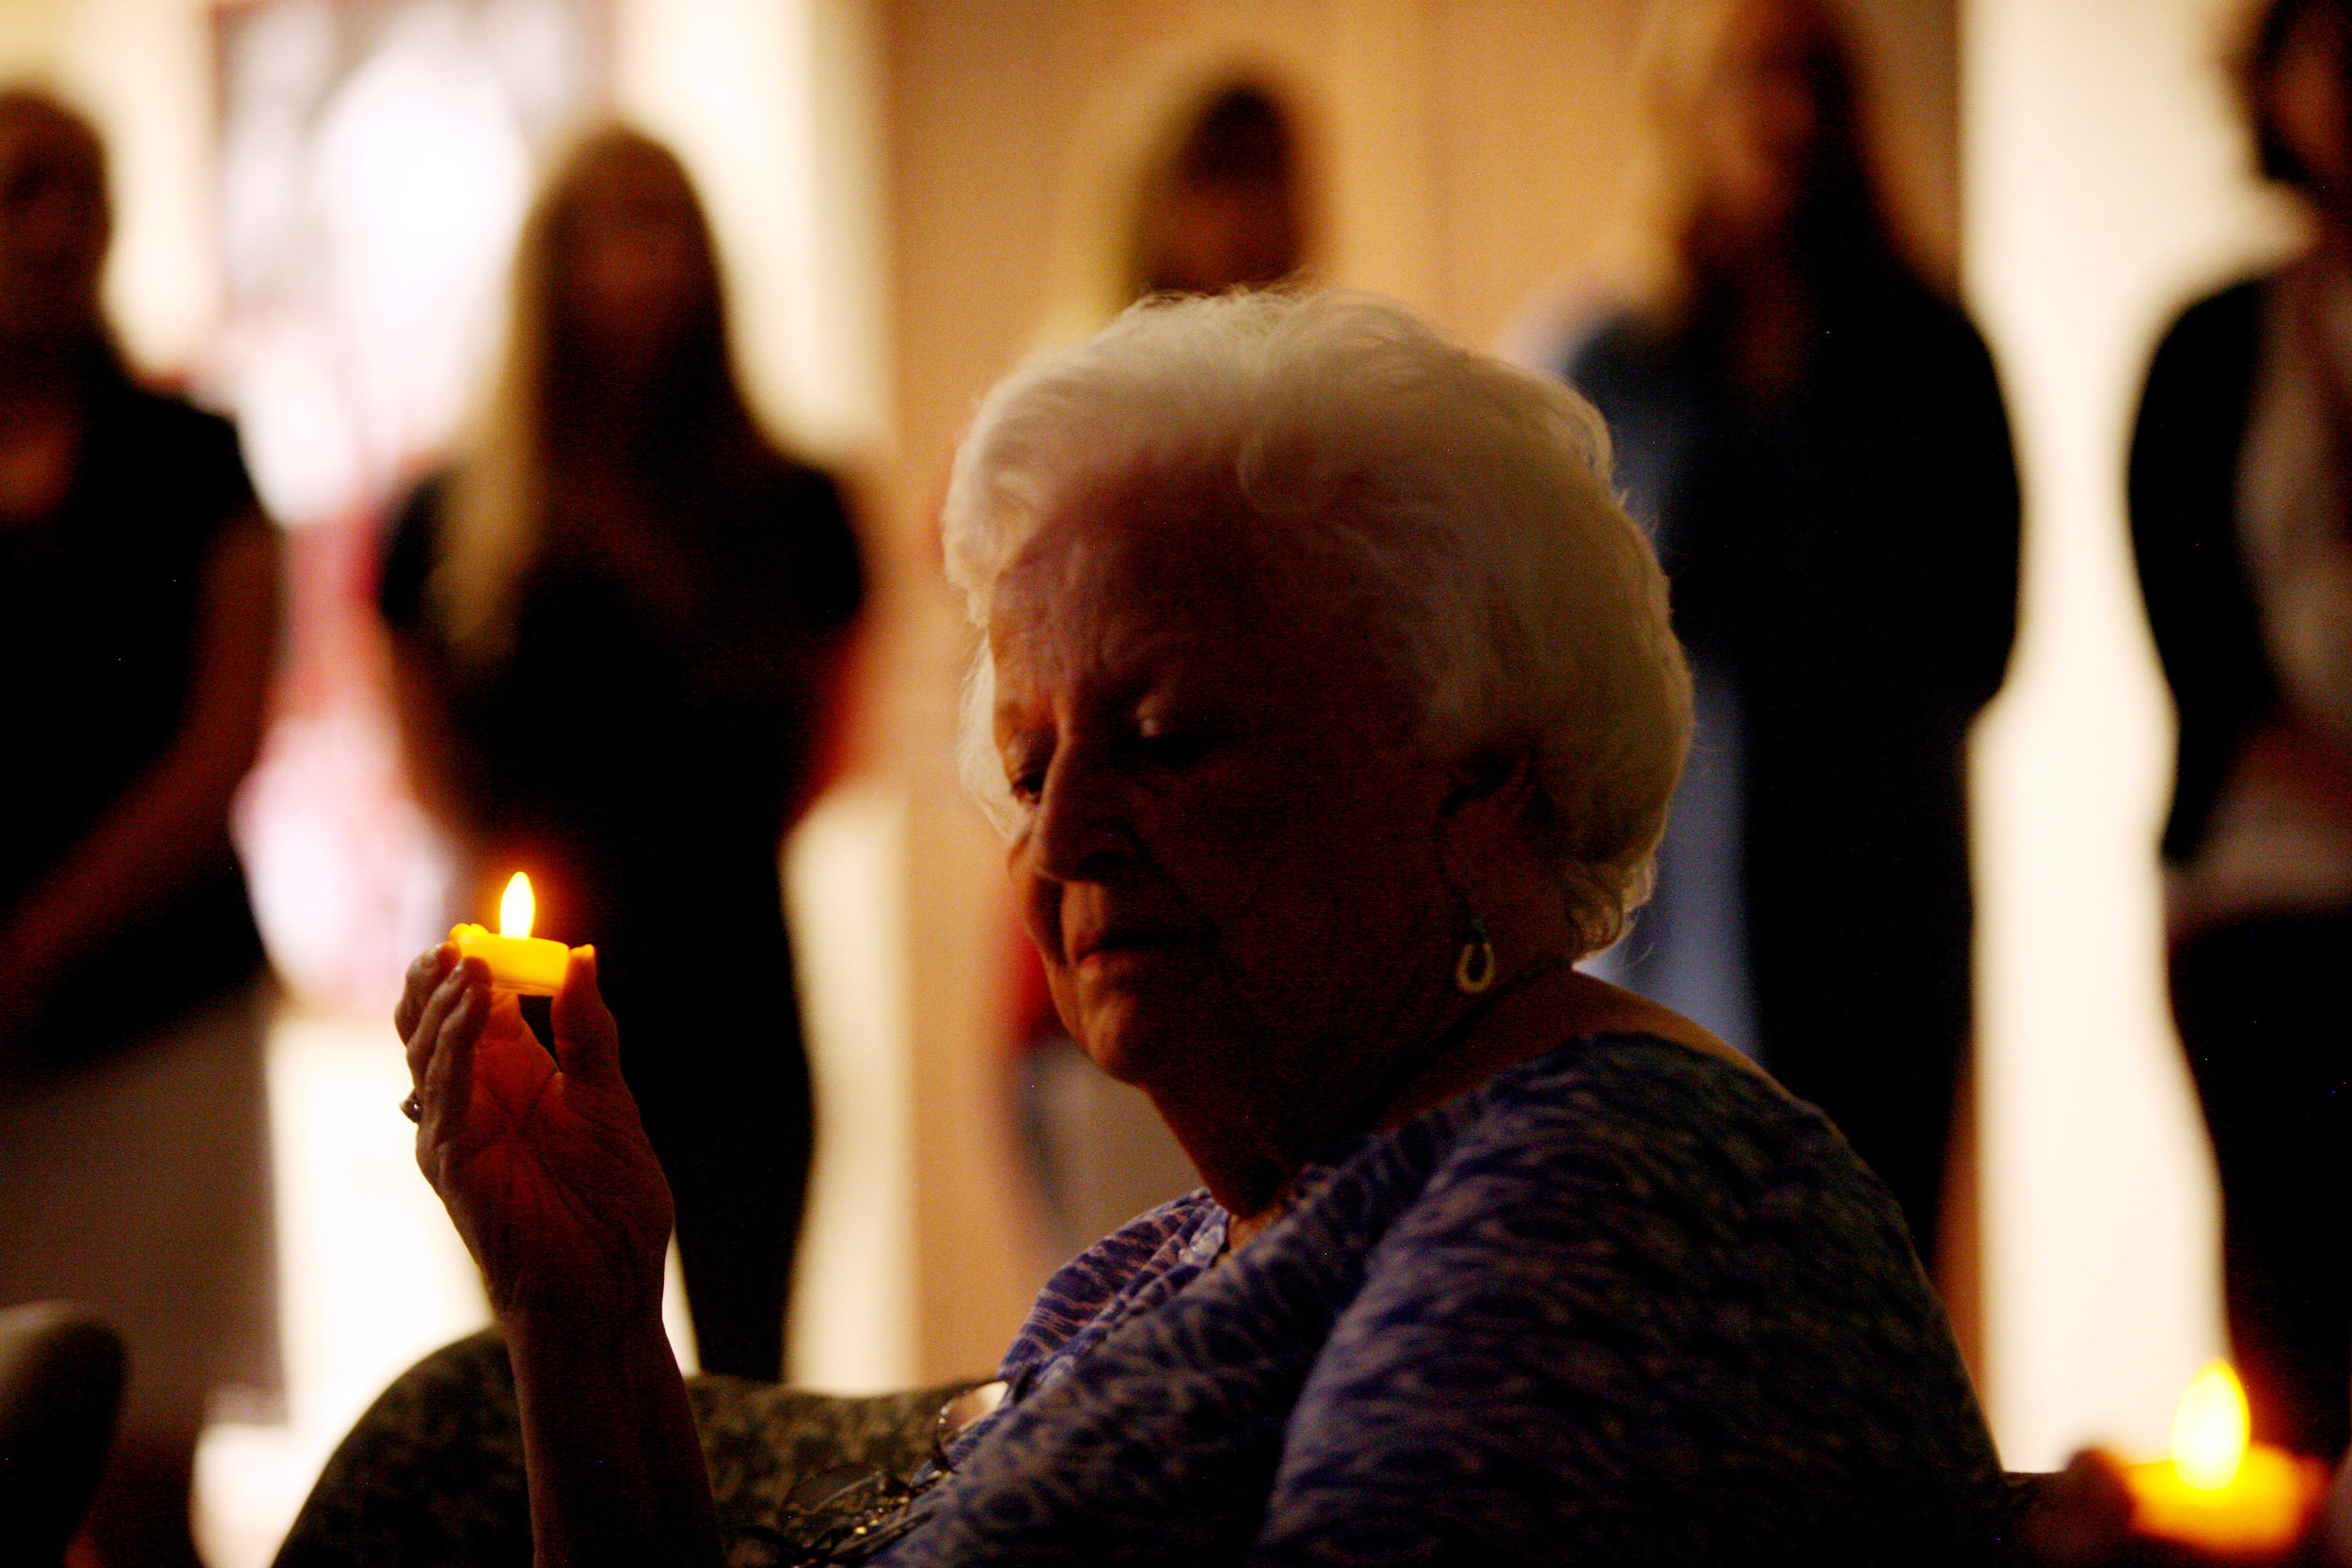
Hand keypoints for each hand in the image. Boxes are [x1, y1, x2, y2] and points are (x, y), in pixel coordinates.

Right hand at [398, 943, 673, 1324]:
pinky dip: (453, 1046)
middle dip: (442, 974)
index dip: (486, 961)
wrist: (608, 1285)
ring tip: (467, 959)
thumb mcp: (610, 1100)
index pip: (482, 1002)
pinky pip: (441, 1092)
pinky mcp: (451, 1161)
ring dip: (445, 1001)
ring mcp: (456, 1128)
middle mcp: (477, 1096)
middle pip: (435, 1018)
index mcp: (516, 1074)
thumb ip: (589, 1032)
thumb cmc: (612, 1203)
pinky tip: (472, 1011)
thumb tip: (581, 955)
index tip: (495, 922)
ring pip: (426, 1047)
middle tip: (461, 936)